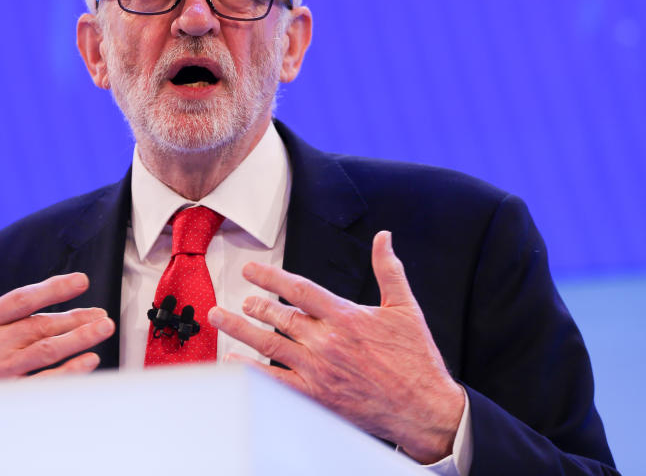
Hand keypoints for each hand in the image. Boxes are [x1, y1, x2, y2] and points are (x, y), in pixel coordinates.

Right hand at [0, 263, 114, 389]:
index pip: (21, 299)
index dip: (53, 288)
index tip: (80, 281)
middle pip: (40, 325)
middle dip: (75, 316)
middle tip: (101, 311)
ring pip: (46, 350)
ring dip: (78, 339)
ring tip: (103, 329)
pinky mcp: (2, 393)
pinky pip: (41, 382)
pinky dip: (66, 372)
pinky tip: (87, 362)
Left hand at [208, 231, 464, 463]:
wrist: (424, 408)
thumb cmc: (416, 359)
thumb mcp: (406, 308)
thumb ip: (389, 270)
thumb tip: (384, 238)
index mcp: (346, 317)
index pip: (300, 290)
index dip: (271, 277)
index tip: (251, 270)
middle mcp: (328, 342)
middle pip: (280, 316)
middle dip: (256, 305)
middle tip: (242, 299)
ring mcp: (319, 370)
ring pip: (270, 344)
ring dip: (241, 329)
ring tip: (221, 317)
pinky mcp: (316, 396)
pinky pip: (274, 381)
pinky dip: (251, 369)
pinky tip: (233, 360)